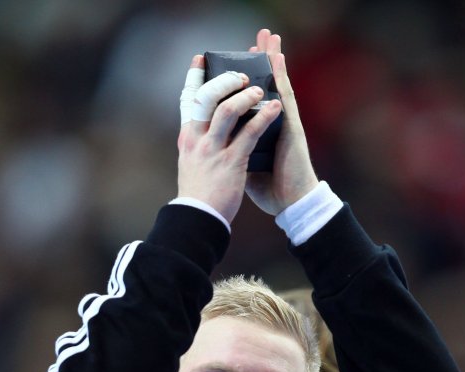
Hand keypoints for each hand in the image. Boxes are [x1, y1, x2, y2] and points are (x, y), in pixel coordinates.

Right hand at [177, 55, 282, 224]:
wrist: (199, 220)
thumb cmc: (199, 195)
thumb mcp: (191, 164)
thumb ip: (197, 146)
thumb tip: (203, 131)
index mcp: (188, 138)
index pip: (188, 99)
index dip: (194, 77)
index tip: (200, 59)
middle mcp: (198, 140)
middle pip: (207, 96)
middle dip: (225, 80)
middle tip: (241, 75)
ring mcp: (214, 150)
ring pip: (227, 110)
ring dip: (246, 96)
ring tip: (260, 91)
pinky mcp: (232, 162)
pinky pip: (250, 133)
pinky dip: (264, 117)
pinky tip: (276, 108)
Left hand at [246, 29, 319, 215]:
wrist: (291, 205)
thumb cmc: (271, 191)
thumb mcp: (244, 169)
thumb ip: (233, 153)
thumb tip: (217, 148)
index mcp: (256, 134)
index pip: (247, 104)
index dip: (242, 84)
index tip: (234, 65)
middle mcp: (269, 125)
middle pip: (261, 88)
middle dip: (257, 63)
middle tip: (256, 39)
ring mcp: (281, 124)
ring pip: (275, 85)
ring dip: (272, 60)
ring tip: (269, 37)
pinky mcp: (290, 128)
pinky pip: (284, 96)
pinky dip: (280, 76)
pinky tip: (277, 58)